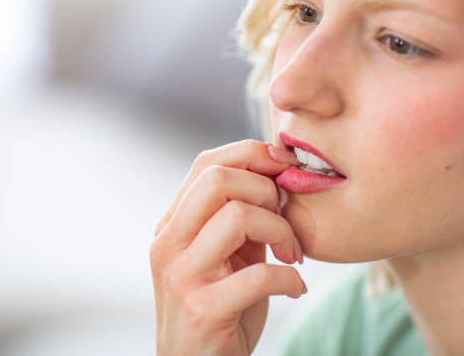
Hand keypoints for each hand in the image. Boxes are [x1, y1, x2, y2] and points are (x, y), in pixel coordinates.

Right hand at [150, 139, 305, 355]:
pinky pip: (259, 275)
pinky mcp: (201, 309)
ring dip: (282, 231)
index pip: (207, 163)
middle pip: (217, 179)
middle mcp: (168, 243)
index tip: (286, 169)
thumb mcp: (230, 253)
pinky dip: (290, 279)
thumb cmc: (222, 306)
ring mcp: (181, 275)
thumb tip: (279, 172)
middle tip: (285, 218)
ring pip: (238, 216)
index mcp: (173, 224)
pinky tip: (295, 288)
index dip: (252, 154)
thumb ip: (245, 216)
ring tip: (293, 254)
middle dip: (266, 190)